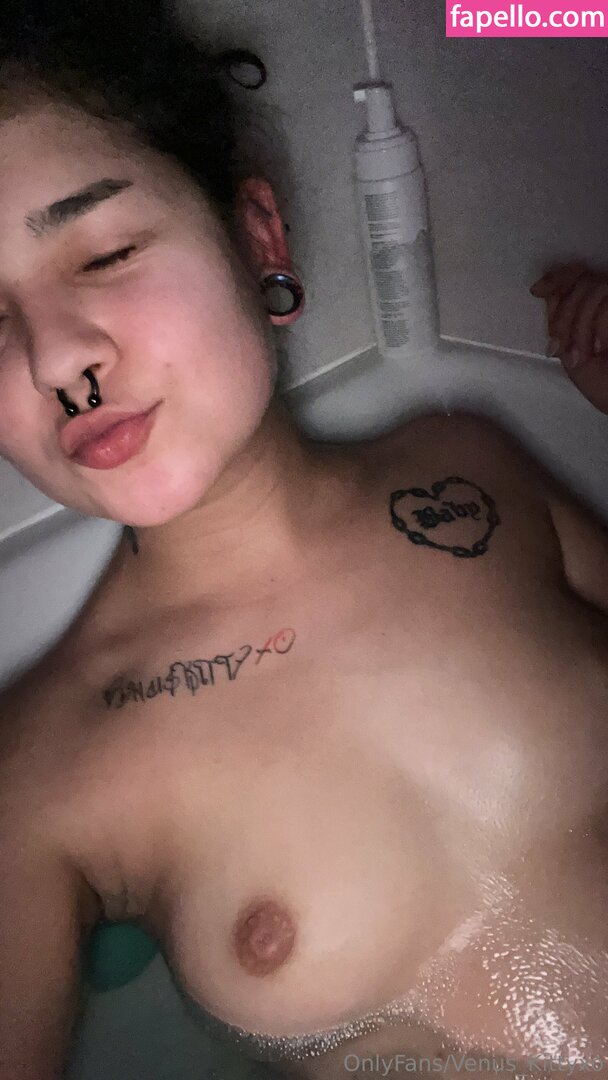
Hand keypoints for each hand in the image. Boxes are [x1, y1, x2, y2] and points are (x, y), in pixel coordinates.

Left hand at [529, 260, 607, 413]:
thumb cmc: (603, 386)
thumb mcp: (571, 355)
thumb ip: (560, 323)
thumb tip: (544, 291)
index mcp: (593, 310)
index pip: (575, 278)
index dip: (557, 279)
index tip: (537, 291)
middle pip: (580, 283)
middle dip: (565, 318)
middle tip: (568, 351)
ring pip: (594, 289)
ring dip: (581, 327)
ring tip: (585, 355)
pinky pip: (607, 303)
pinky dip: (600, 325)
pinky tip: (603, 346)